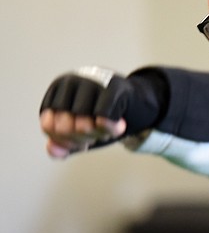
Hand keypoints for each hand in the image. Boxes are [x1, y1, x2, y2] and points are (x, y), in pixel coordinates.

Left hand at [39, 67, 166, 158]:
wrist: (136, 98)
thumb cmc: (103, 112)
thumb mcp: (80, 128)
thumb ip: (62, 142)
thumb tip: (53, 150)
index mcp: (57, 90)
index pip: (48, 126)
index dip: (64, 141)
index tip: (78, 140)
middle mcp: (71, 82)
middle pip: (65, 128)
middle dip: (81, 140)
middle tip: (94, 137)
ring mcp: (92, 83)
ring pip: (83, 125)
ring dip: (97, 135)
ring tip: (105, 131)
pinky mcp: (114, 87)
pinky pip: (104, 118)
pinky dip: (110, 128)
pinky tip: (119, 126)